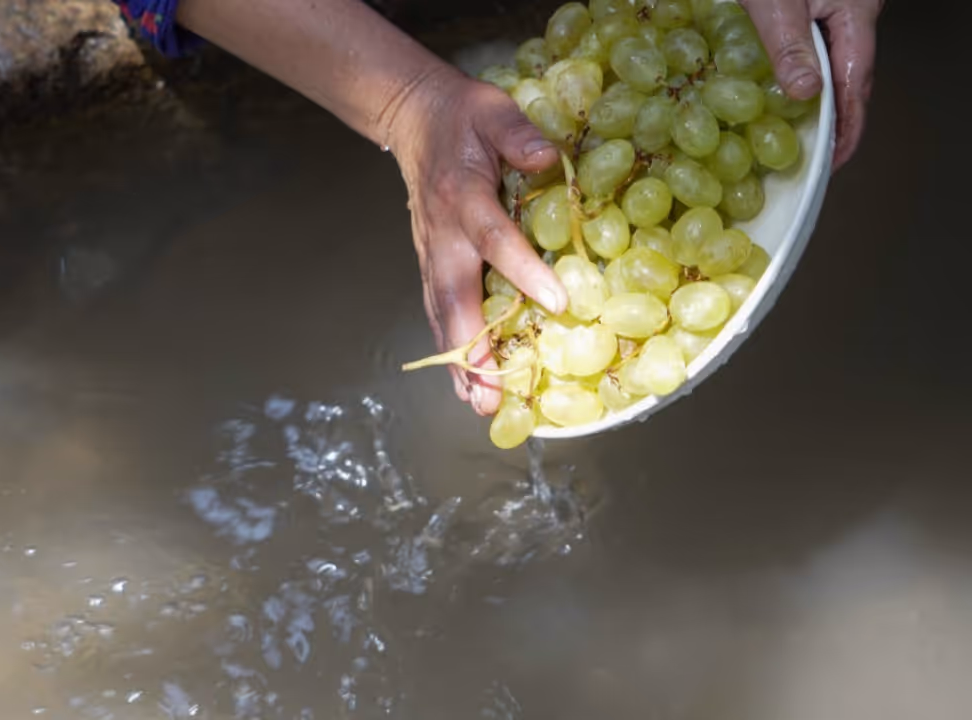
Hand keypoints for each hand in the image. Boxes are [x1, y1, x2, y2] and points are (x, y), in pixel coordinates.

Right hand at [388, 67, 569, 416]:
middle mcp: (443, 236)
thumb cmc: (463, 117)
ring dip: (458, 362)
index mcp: (463, 197)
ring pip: (441, 315)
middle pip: (454, 299)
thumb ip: (519, 134)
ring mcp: (431, 254)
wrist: (415, 118)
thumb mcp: (494, 110)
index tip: (557, 304)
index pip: (494, 240)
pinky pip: (438, 312)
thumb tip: (549, 158)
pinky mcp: (429, 264)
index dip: (523, 272)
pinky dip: (449, 350)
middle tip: (492, 393)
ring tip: (478, 405)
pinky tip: (465, 383)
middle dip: (472, 350)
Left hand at [740, 0, 882, 169]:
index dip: (847, 127)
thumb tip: (805, 92)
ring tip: (801, 136)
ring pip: (834, 67)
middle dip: (835, 122)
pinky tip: (787, 94)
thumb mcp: (776, 3)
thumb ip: (790, 45)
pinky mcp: (818, 8)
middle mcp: (854, 15)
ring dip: (818, 101)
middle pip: (851, 79)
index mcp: (857, 14)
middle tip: (815, 159)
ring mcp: (839, 12)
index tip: (833, 161)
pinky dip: (803, 77)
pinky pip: (817, 52)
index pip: (857, 83)